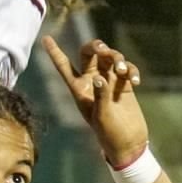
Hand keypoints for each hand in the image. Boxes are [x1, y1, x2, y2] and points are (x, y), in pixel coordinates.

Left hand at [42, 37, 147, 165]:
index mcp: (79, 89)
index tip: (46, 38)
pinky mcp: (124, 84)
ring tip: (123, 71)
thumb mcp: (101, 116)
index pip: (64, 66)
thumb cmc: (110, 133)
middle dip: (96, 46)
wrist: (129, 144)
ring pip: (110, 57)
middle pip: (89, 54)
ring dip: (118, 58)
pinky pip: (127, 68)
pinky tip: (136, 81)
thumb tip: (99, 77)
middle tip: (103, 50)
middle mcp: (92, 82)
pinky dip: (131, 70)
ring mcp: (109, 81)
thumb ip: (100, 95)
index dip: (55, 52)